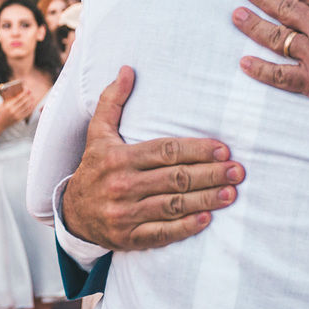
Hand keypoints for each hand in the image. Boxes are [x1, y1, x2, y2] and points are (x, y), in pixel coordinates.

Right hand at [0, 89, 35, 129]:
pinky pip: (26, 113)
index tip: (26, 90)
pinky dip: (30, 109)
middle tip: (30, 92)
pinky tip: (32, 105)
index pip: (18, 99)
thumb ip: (7, 100)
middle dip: (27, 97)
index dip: (23, 94)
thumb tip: (15, 93)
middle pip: (23, 102)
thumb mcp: (1, 105)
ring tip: (32, 98)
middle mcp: (13, 111)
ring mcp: (16, 115)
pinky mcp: (18, 119)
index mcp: (8, 106)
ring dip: (30, 102)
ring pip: (26, 108)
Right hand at [62, 66, 243, 249]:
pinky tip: (206, 220)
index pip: (165, 151)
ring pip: (172, 206)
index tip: (223, 149)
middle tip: (237, 171)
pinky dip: (184, 228)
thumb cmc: (93, 167)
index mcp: (118, 158)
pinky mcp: (128, 238)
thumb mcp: (97, 133)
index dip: (196, 150)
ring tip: (231, 193)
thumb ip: (112, 100)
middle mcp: (121, 185)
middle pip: (174, 178)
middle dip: (210, 174)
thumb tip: (127, 69)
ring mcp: (125, 214)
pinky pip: (161, 233)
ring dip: (205, 200)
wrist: (71, 214)